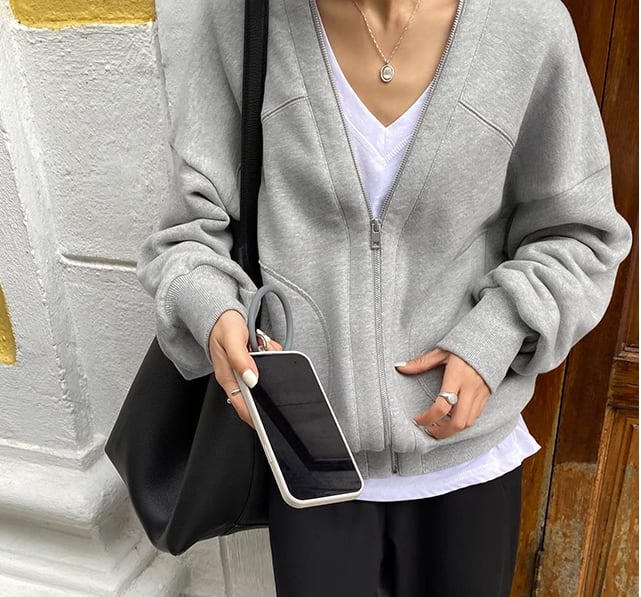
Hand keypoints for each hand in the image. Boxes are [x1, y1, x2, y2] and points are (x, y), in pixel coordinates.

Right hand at [208, 310, 281, 426]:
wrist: (222, 314)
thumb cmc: (222, 325)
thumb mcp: (232, 338)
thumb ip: (240, 358)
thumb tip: (252, 378)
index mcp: (228, 377)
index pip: (243, 406)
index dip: (255, 417)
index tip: (267, 426)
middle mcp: (237, 377)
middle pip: (258, 395)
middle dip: (270, 385)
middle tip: (275, 369)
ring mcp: (245, 371)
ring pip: (267, 378)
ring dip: (273, 365)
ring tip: (264, 345)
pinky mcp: (252, 363)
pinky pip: (269, 364)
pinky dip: (273, 354)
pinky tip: (266, 344)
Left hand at [395, 348, 490, 439]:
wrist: (492, 340)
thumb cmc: (464, 345)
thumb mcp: (441, 351)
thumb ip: (421, 362)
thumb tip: (400, 366)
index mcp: (457, 376)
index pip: (442, 405)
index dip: (428, 417)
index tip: (417, 420)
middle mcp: (470, 388)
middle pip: (458, 422)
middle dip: (442, 432)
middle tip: (429, 430)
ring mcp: (480, 394)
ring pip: (468, 423)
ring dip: (452, 429)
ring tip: (438, 425)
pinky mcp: (486, 397)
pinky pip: (475, 417)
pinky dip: (462, 422)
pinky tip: (451, 418)